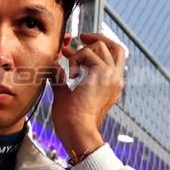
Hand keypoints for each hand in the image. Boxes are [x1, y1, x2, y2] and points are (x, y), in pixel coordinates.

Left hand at [50, 32, 123, 157]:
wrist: (77, 132)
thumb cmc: (72, 122)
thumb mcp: (65, 95)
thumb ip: (61, 79)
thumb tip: (54, 65)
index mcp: (111, 85)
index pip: (114, 58)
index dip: (96, 48)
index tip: (73, 50)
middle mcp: (116, 79)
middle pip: (115, 47)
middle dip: (97, 38)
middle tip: (81, 37)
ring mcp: (112, 76)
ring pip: (101, 46)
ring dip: (81, 52)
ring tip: (71, 69)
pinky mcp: (102, 74)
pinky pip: (88, 53)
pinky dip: (76, 58)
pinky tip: (71, 73)